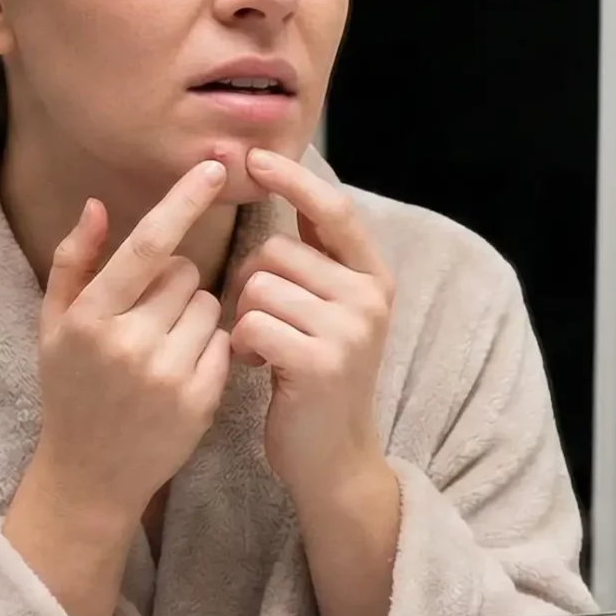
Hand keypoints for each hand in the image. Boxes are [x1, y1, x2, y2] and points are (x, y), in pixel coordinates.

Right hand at [8, 160, 232, 615]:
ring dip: (194, 314)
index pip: (149, 246)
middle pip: (185, 273)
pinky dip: (209, 347)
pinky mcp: (199, 401)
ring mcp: (167, 375)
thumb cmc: (69, 390)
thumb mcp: (52, 326)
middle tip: (148, 315)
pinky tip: (181, 370)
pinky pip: (224, 342)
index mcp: (90, 318)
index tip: (217, 168)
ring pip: (209, 305)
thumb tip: (97, 205)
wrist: (89, 475)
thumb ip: (74, 262)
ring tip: (162, 345)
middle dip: (175, 281)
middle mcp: (129, 344)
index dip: (185, 202)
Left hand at [229, 149, 395, 497]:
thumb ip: (317, 258)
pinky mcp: (321, 362)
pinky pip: (251, 323)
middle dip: (251, 284)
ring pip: (258, 286)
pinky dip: (241, 345)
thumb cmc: (316, 377)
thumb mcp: (331, 311)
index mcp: (374, 277)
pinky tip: (260, 367)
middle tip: (264, 325)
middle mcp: (369, 297)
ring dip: (243, 318)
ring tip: (264, 349)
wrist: (334, 458)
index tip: (252, 158)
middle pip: (276, 251)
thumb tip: (285, 182)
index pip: (333, 210)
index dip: (293, 179)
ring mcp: (350, 330)